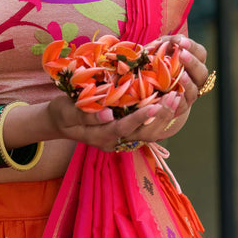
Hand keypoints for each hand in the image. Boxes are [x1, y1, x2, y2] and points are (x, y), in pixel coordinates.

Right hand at [48, 94, 167, 152]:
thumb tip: (108, 113)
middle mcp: (113, 141)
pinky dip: (159, 114)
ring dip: (163, 116)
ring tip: (177, 96)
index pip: (122, 128)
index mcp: (99, 137)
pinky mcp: (125, 130)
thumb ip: (84, 113)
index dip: (139, 118)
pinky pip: (145, 127)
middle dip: (159, 116)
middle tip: (174, 97)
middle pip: (141, 134)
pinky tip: (168, 98)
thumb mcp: (65, 111)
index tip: (154, 105)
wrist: (60, 121)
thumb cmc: (61, 113)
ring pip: (147, 132)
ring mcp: (120, 137)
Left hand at [139, 35, 209, 138]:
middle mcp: (195, 79)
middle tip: (182, 54)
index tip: (180, 41)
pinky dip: (179, 101)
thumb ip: (167, 43)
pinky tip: (173, 94)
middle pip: (202, 71)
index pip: (200, 53)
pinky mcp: (180, 108)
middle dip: (192, 63)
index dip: (192, 46)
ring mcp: (189, 94)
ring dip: (188, 82)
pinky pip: (183, 106)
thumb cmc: (156, 64)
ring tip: (181, 75)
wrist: (148, 90)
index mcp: (193, 62)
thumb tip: (175, 40)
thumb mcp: (160, 50)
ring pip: (194, 89)